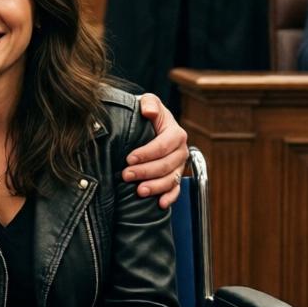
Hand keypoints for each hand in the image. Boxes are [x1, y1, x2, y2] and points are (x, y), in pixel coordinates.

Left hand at [124, 93, 187, 208]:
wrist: (149, 125)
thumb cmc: (147, 113)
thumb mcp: (148, 102)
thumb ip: (150, 103)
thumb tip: (149, 111)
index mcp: (176, 133)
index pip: (163, 145)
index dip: (147, 153)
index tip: (129, 158)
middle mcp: (181, 151)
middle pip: (166, 165)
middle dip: (146, 171)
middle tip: (126, 175)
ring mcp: (179, 166)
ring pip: (170, 179)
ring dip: (155, 187)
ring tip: (139, 191)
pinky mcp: (175, 177)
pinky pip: (176, 190)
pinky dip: (170, 198)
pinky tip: (160, 204)